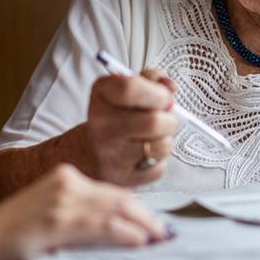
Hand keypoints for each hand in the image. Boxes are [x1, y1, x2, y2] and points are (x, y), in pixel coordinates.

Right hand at [0, 164, 169, 259]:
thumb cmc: (11, 234)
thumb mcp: (46, 209)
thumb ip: (76, 210)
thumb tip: (111, 224)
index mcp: (65, 175)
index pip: (111, 190)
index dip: (137, 207)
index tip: (153, 222)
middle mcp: (66, 182)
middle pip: (119, 196)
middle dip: (146, 215)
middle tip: (164, 232)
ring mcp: (62, 201)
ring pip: (116, 209)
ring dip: (143, 225)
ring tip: (158, 238)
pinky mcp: (57, 221)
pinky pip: (101, 225)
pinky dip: (125, 233)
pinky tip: (138, 241)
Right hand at [83, 69, 179, 185]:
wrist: (89, 153)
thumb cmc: (116, 116)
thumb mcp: (126, 88)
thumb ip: (152, 80)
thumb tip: (171, 87)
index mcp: (102, 94)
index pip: (130, 88)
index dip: (157, 92)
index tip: (163, 96)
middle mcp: (101, 125)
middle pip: (153, 122)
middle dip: (169, 120)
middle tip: (164, 119)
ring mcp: (110, 155)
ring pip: (161, 146)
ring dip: (166, 140)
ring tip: (153, 137)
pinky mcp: (122, 179)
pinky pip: (158, 168)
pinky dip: (158, 161)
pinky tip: (144, 155)